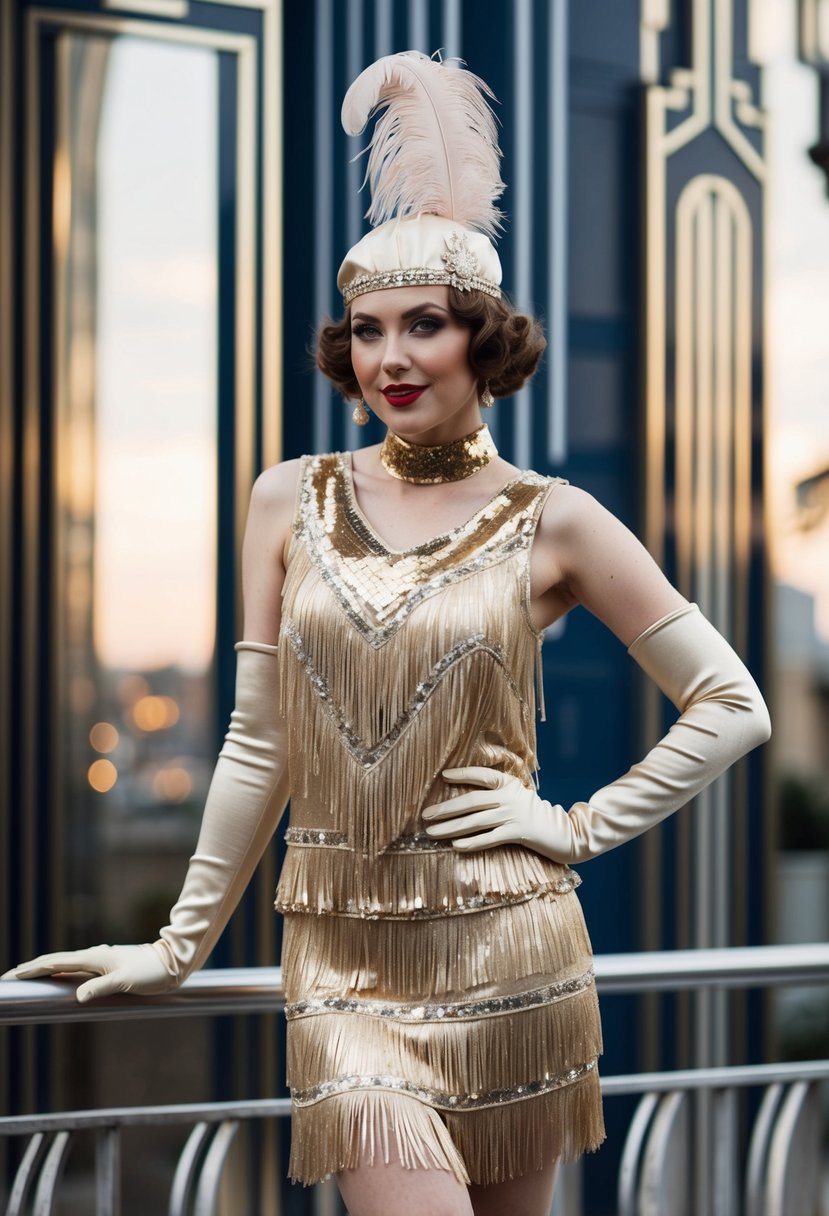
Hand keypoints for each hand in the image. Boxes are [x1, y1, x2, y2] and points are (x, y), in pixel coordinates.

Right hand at [1, 943, 174, 1002]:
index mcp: (94, 958)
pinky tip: (56, 977)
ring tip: (25, 976)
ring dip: (43, 969)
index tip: (11, 974)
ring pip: (63, 963)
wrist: (172, 961)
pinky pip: (75, 968)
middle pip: (54, 961)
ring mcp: (99, 960)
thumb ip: (101, 988)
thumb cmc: (151, 972)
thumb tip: (78, 997)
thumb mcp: (126, 982)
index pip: (54, 962)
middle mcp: (93, 956)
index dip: (31, 969)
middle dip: (30, 968)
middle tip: (9, 977)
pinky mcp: (105, 966)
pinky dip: (59, 971)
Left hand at [422, 767, 576, 862]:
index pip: (482, 775)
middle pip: (472, 801)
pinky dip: (472, 842)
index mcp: (509, 783)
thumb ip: (496, 792)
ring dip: (451, 828)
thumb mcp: (517, 795)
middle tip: (425, 815)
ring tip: (432, 833)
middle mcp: (509, 797)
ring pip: (475, 821)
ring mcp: (513, 815)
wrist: (561, 832)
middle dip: (446, 808)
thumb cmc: (532, 813)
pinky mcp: (517, 833)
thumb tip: (463, 798)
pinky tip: (456, 846)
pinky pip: (490, 838)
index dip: (463, 775)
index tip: (443, 776)